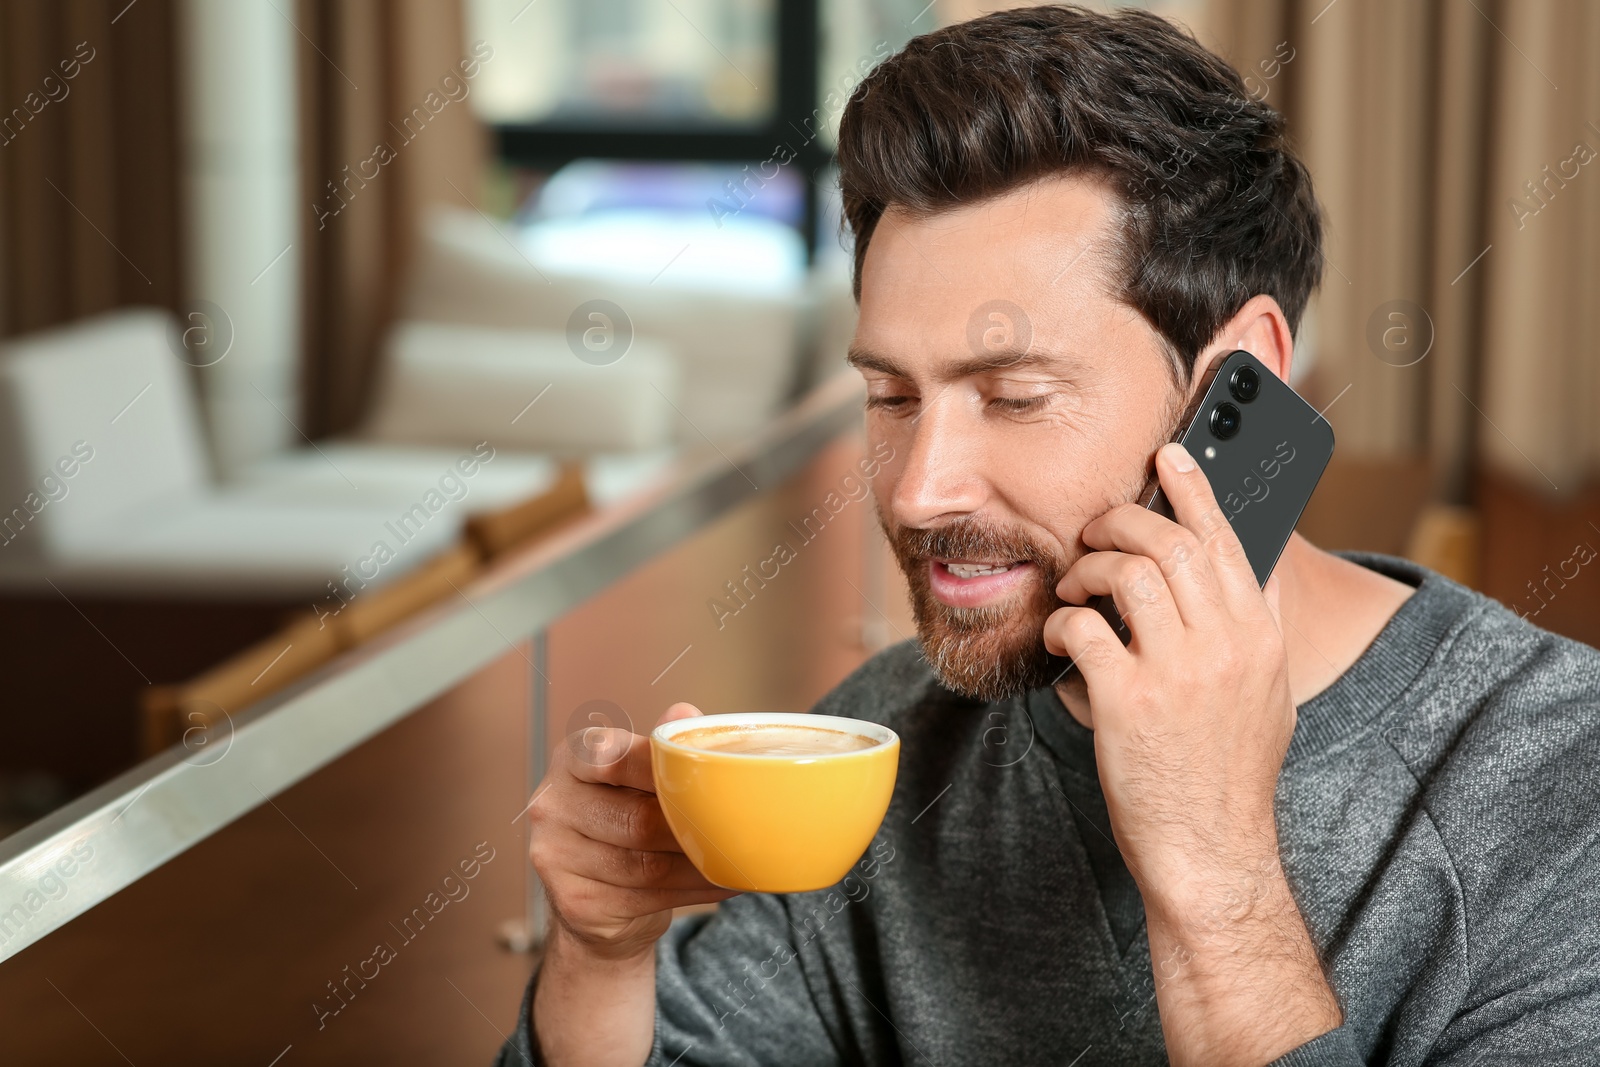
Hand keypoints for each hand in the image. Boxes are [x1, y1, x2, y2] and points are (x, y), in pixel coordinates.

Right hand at [527, 701, 739, 961]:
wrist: (593, 897)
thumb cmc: (623, 820)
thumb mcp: (639, 777)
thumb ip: (662, 748)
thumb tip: (686, 715)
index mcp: (571, 759)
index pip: (614, 757)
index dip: (663, 768)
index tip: (706, 777)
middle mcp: (552, 805)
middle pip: (637, 819)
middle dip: (693, 827)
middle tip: (740, 826)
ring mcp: (557, 857)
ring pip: (646, 864)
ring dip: (700, 864)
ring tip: (736, 856)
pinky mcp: (575, 901)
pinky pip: (646, 898)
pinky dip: (692, 891)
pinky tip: (719, 881)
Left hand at [1044, 441, 1292, 895]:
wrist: (1211, 851)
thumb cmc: (1228, 774)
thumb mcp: (1268, 696)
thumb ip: (1259, 632)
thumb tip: (1256, 573)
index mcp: (1258, 637)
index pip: (1226, 539)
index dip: (1193, 489)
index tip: (1170, 454)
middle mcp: (1225, 644)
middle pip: (1168, 542)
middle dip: (1121, 520)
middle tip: (1095, 529)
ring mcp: (1177, 671)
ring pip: (1125, 573)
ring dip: (1088, 568)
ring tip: (1075, 587)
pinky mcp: (1128, 701)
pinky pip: (1083, 628)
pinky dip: (1062, 623)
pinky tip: (1060, 637)